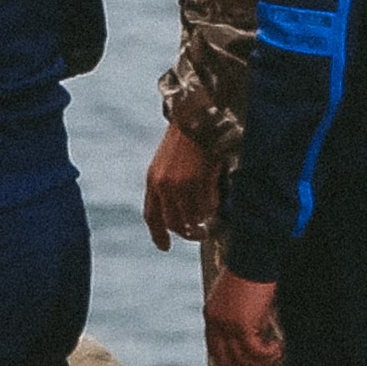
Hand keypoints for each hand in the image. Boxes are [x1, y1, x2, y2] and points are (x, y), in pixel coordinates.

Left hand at [143, 122, 219, 251]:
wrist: (195, 118)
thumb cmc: (182, 140)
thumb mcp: (164, 164)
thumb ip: (165, 186)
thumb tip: (175, 215)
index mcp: (153, 181)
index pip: (151, 216)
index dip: (158, 235)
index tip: (165, 247)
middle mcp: (164, 186)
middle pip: (174, 223)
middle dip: (187, 234)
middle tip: (199, 234)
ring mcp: (182, 185)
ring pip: (193, 217)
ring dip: (202, 219)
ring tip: (210, 213)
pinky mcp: (200, 181)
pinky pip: (208, 206)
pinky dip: (212, 206)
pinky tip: (215, 197)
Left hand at [204, 268, 282, 365]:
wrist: (253, 256)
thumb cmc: (248, 271)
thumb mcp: (235, 297)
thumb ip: (235, 315)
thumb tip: (253, 333)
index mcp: (211, 314)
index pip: (215, 350)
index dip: (232, 360)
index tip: (249, 359)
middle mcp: (215, 322)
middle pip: (226, 361)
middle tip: (263, 362)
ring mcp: (227, 325)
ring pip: (242, 360)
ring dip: (261, 362)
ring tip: (274, 354)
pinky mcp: (242, 325)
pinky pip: (256, 351)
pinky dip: (268, 354)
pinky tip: (277, 347)